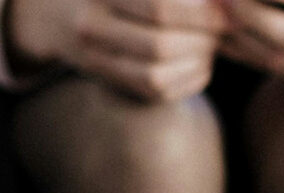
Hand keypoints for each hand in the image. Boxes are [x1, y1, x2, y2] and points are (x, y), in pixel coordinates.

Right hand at [6, 0, 223, 100]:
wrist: (61, 11)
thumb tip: (221, 3)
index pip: (159, 7)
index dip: (199, 13)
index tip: (222, 10)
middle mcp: (91, 25)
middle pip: (161, 45)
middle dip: (201, 40)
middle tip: (220, 30)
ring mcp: (96, 59)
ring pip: (158, 76)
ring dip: (197, 64)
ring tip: (211, 45)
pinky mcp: (112, 82)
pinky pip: (158, 93)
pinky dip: (190, 81)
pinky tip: (201, 64)